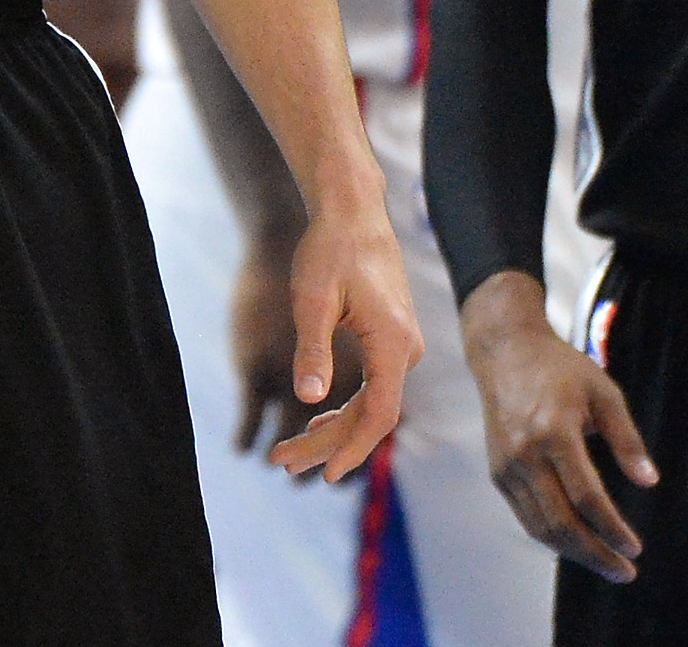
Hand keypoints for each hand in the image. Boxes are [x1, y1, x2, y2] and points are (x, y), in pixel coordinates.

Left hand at [261, 180, 421, 482]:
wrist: (352, 212)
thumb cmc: (330, 250)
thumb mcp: (313, 300)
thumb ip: (312, 350)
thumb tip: (309, 400)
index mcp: (392, 343)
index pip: (379, 414)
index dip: (352, 448)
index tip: (323, 476)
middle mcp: (407, 349)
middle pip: (372, 415)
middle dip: (327, 444)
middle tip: (280, 462)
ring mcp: (403, 344)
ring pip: (372, 403)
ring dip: (334, 429)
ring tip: (292, 449)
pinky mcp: (393, 338)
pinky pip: (375, 386)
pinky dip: (346, 407)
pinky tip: (317, 417)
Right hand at [461, 272, 655, 583]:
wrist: (504, 351)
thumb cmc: (560, 369)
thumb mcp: (604, 393)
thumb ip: (627, 439)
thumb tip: (649, 483)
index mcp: (554, 432)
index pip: (587, 497)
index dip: (613, 529)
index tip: (636, 549)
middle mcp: (526, 454)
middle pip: (562, 522)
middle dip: (596, 555)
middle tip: (625, 572)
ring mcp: (507, 466)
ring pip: (541, 527)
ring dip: (576, 553)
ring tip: (607, 566)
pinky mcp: (498, 472)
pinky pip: (526, 516)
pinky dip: (553, 537)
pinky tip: (578, 543)